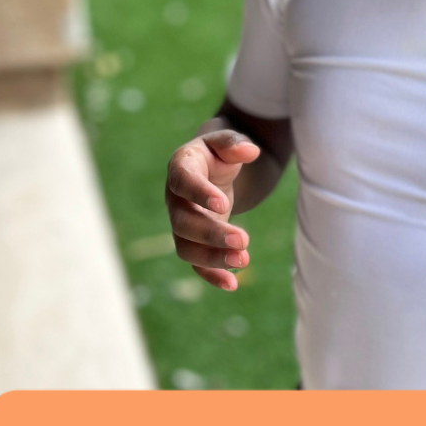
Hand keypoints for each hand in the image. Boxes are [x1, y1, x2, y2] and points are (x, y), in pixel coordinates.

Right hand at [164, 128, 261, 290]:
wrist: (214, 169)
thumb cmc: (219, 153)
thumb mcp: (227, 142)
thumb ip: (235, 144)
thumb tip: (250, 151)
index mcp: (181, 167)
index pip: (183, 181)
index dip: (199, 194)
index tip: (223, 205)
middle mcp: (175, 198)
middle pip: (183, 222)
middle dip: (212, 233)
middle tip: (243, 239)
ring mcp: (181, 222)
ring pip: (186, 247)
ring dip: (213, 258)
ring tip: (244, 260)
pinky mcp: (193, 241)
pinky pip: (195, 263)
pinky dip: (211, 275)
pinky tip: (232, 284)